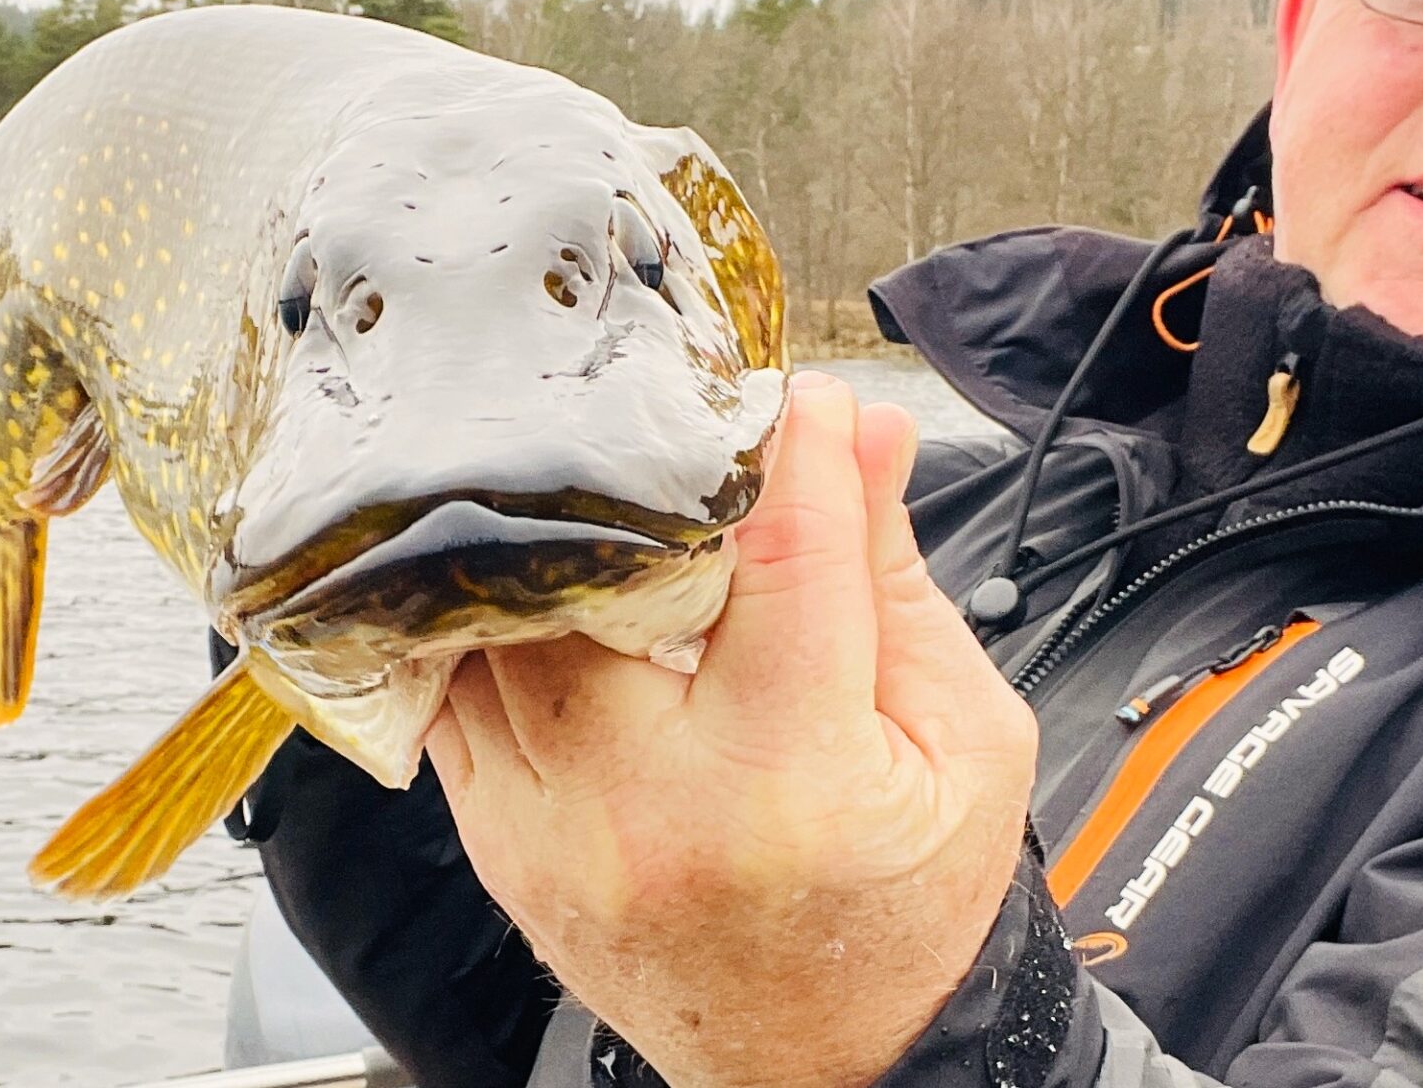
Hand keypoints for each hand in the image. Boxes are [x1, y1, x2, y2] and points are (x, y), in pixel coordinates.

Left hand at [426, 372, 1038, 1087]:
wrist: (828, 1067)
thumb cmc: (905, 909)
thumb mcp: (960, 743)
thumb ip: (896, 582)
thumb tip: (866, 439)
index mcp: (791, 778)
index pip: (780, 558)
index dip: (797, 450)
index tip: (806, 401)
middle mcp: (650, 804)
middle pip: (601, 576)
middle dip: (642, 480)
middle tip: (681, 427)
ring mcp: (552, 827)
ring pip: (508, 621)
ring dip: (555, 542)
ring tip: (609, 491)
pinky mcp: (499, 842)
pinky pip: (462, 691)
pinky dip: (502, 621)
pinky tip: (552, 585)